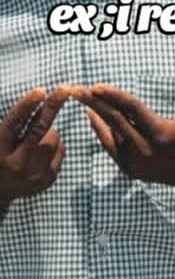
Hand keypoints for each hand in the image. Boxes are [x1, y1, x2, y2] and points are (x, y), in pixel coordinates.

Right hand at [0, 87, 69, 204]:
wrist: (1, 189)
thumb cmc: (1, 152)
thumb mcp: (1, 137)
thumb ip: (17, 122)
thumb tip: (41, 96)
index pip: (14, 123)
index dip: (28, 105)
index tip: (41, 90)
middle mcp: (15, 163)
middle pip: (39, 129)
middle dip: (52, 106)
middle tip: (65, 88)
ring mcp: (33, 174)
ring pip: (53, 137)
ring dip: (48, 131)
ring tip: (33, 141)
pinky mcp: (48, 179)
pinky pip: (61, 149)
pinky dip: (54, 144)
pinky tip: (41, 152)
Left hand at [74, 84, 174, 187]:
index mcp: (159, 133)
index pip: (132, 109)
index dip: (113, 96)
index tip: (96, 86)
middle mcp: (144, 149)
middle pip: (114, 120)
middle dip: (94, 103)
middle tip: (77, 89)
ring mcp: (135, 161)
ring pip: (109, 134)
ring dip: (95, 115)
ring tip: (81, 98)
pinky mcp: (130, 169)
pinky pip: (111, 147)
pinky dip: (101, 132)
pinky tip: (93, 117)